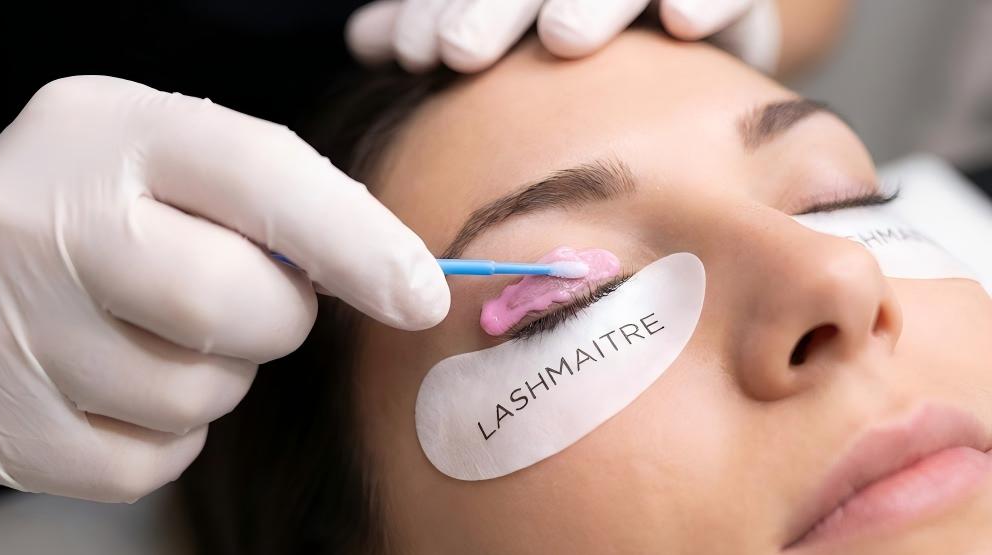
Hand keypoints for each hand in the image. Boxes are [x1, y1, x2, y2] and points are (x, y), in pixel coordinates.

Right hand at [0, 76, 448, 501]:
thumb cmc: (99, 203)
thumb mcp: (171, 157)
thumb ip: (277, 195)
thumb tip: (398, 280)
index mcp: (109, 133)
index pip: (260, 176)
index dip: (358, 243)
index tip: (420, 295)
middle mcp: (43, 224)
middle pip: (233, 307)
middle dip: (278, 318)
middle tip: (251, 297)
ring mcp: (9, 333)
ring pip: (198, 396)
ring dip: (219, 376)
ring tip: (162, 332)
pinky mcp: (3, 429)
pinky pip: (149, 464)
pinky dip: (167, 434)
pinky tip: (126, 384)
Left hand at [346, 0, 779, 73]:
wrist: (687, 28)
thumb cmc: (582, 40)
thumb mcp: (504, 30)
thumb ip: (438, 24)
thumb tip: (362, 41)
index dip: (441, 6)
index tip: (412, 55)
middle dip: (498, 6)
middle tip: (460, 54)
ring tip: (563, 40)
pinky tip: (681, 22)